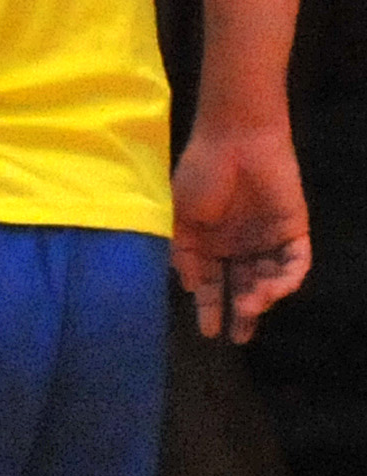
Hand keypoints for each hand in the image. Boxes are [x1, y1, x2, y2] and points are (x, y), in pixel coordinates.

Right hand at [171, 120, 310, 340]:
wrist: (235, 139)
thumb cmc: (200, 173)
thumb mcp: (179, 218)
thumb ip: (184, 255)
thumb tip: (191, 286)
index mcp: (210, 245)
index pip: (213, 284)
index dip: (211, 308)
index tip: (209, 331)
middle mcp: (240, 246)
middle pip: (244, 288)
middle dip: (243, 313)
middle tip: (239, 336)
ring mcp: (268, 239)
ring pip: (270, 280)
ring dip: (262, 297)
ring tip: (250, 304)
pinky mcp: (293, 231)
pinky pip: (295, 263)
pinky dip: (286, 280)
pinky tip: (271, 289)